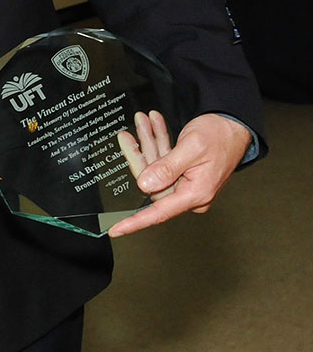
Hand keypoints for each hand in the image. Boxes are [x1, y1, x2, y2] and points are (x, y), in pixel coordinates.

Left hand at [108, 113, 251, 237]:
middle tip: (126, 135)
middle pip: (152, 182)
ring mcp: (188, 184)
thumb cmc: (220, 136)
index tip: (116, 230)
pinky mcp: (185, 174)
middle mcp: (191, 193)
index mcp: (195, 194)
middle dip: (139, 155)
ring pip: (156, 167)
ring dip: (149, 143)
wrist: (235, 125)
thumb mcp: (191, 148)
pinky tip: (152, 127)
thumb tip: (145, 186)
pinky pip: (164, 162)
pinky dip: (158, 144)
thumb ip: (167, 168)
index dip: (135, 221)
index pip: (158, 213)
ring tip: (142, 121)